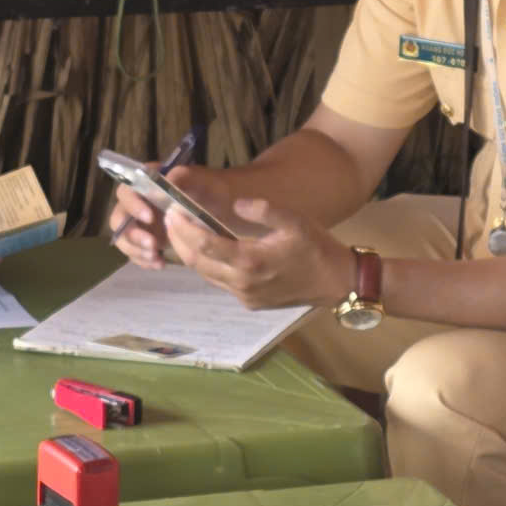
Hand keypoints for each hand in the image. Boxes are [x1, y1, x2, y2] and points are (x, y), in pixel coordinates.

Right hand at [107, 165, 238, 269]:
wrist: (222, 207)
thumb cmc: (209, 188)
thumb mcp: (200, 179)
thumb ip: (182, 176)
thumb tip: (166, 180)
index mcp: (146, 183)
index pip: (127, 191)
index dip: (132, 205)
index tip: (149, 218)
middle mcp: (138, 202)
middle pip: (119, 217)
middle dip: (132, 234)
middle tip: (153, 245)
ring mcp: (140, 223)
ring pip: (124, 237)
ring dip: (135, 250)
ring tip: (155, 257)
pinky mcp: (147, 239)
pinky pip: (135, 252)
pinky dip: (144, 260)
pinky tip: (160, 264)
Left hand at [162, 194, 350, 309]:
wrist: (336, 281)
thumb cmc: (316, 247)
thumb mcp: (294, 220)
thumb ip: (263, 210)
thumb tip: (237, 204)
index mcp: (251, 260)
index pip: (204, 244)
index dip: (183, 228)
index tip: (173, 212)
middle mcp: (243, 282)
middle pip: (197, 262)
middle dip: (179, 241)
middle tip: (169, 220)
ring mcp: (245, 295)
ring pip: (206, 275)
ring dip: (190, 254)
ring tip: (182, 233)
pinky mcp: (250, 302)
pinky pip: (220, 283)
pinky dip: (208, 265)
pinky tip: (207, 250)